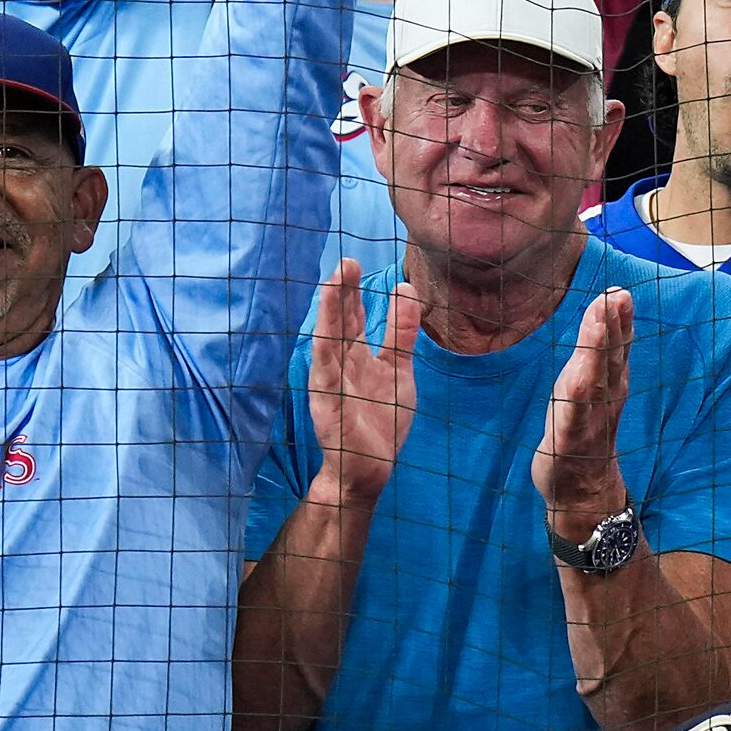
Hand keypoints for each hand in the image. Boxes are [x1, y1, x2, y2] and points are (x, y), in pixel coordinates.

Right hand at [305, 260, 422, 505]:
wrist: (370, 469)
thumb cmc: (381, 420)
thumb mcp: (399, 369)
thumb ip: (401, 332)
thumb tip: (406, 288)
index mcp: (356, 356)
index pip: (353, 318)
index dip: (353, 292)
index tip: (353, 263)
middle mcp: (341, 364)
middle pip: (340, 322)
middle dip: (342, 293)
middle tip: (345, 261)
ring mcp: (332, 382)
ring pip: (329, 340)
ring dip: (331, 312)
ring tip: (333, 282)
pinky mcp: (329, 403)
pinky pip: (326, 373)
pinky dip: (326, 350)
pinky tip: (325, 331)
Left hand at [532, 286, 636, 545]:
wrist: (582, 490)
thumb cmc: (584, 430)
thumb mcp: (591, 387)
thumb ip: (599, 352)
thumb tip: (607, 309)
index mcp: (610, 382)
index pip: (617, 345)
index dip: (618, 319)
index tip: (619, 291)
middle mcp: (605, 397)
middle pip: (610, 357)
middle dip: (612, 326)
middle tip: (617, 296)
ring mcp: (589, 417)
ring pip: (594, 379)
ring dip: (597, 352)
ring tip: (599, 324)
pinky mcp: (569, 439)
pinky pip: (574, 415)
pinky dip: (578, 397)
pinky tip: (578, 379)